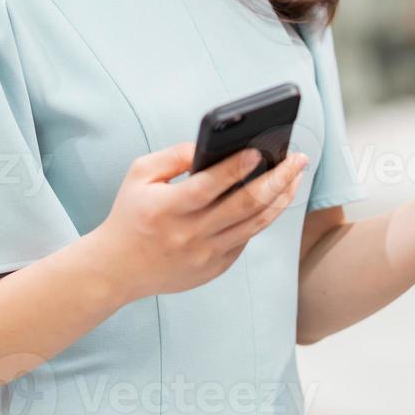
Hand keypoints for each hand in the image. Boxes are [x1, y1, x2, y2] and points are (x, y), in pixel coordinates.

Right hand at [89, 142, 306, 301]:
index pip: (209, 186)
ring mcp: (205, 255)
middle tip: (297, 159)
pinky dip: (262, 218)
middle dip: (276, 179)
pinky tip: (275, 198)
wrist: (117, 268)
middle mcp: (189, 234)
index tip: (260, 150)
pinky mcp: (214, 268)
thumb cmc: (132, 213)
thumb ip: (175, 156)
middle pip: (243, 205)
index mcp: (167, 208)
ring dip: (280, 199)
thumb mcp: (140, 175)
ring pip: (254, 224)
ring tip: (296, 177)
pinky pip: (245, 239)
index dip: (236, 168)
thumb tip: (213, 146)